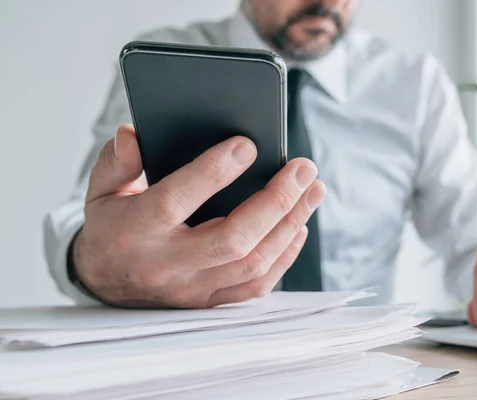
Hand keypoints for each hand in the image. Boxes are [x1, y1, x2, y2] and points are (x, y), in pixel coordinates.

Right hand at [73, 124, 325, 307]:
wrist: (105, 281)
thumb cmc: (111, 226)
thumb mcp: (102, 189)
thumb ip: (117, 160)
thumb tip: (134, 134)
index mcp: (134, 230)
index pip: (177, 199)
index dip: (214, 172)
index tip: (248, 145)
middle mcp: (166, 265)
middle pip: (233, 238)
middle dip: (276, 200)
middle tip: (304, 168)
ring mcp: (191, 288)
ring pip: (252, 263)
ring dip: (290, 225)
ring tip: (313, 191)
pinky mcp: (208, 301)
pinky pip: (255, 287)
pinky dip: (284, 258)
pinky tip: (298, 226)